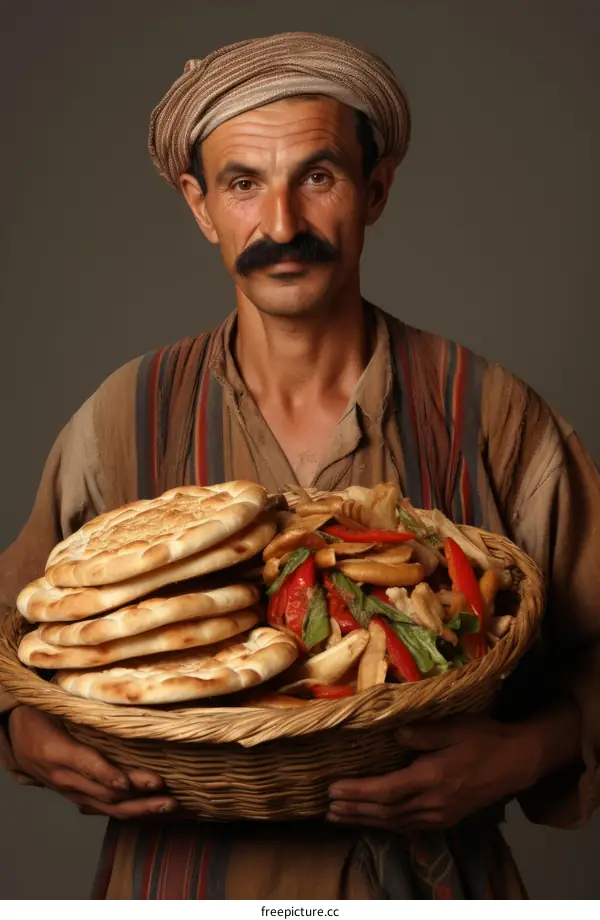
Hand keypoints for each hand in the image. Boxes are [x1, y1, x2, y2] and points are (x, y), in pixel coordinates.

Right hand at [8, 705, 177, 818]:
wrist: (13, 736)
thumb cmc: (39, 714)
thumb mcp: (54, 705)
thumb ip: (80, 706)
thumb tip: (115, 693)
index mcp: (57, 751)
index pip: (87, 765)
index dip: (109, 775)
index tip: (129, 782)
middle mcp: (64, 777)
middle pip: (104, 791)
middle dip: (137, 796)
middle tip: (165, 793)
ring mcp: (71, 791)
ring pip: (108, 807)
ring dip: (139, 809)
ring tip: (168, 806)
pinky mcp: (78, 797)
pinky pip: (106, 809)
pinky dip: (131, 813)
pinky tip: (153, 811)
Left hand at [327, 715, 540, 831]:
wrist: (517, 762)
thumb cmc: (485, 738)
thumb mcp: (456, 726)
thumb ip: (424, 732)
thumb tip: (395, 732)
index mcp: (433, 778)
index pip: (387, 790)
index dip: (358, 792)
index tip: (334, 789)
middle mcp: (433, 802)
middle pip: (386, 811)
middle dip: (355, 809)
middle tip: (328, 807)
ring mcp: (440, 814)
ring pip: (395, 822)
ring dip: (365, 820)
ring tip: (340, 816)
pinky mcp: (445, 818)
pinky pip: (409, 825)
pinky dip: (386, 824)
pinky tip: (372, 820)